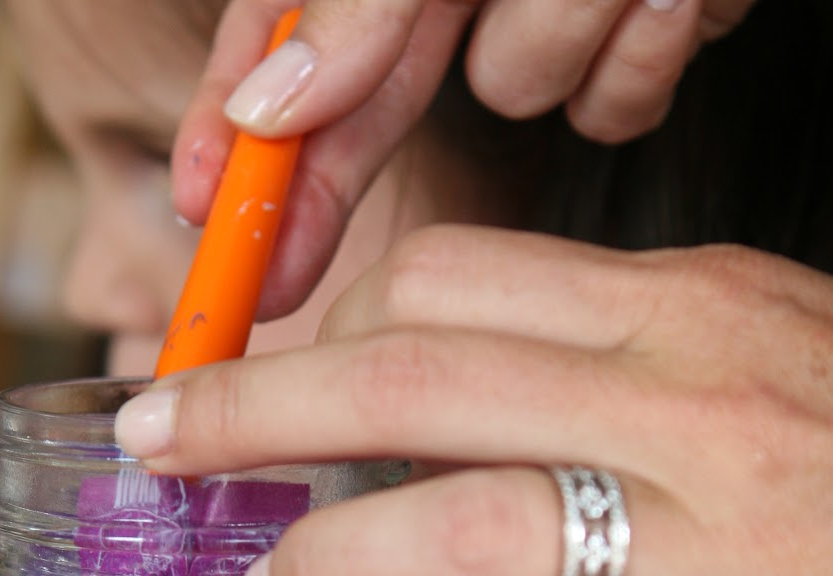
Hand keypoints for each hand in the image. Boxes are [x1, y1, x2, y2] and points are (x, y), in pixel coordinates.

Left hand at [115, 226, 832, 575]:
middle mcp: (689, 405)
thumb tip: (434, 364)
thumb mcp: (752, 358)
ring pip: (464, 522)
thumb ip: (605, 354)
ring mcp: (713, 539)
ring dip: (334, 557)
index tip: (249, 375)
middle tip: (159, 446)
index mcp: (685, 310)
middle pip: (416, 379)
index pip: (455, 280)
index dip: (322, 325)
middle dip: (253, 408)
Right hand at [173, 0, 755, 316]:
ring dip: (559, 32)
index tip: (201, 203)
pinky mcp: (634, 43)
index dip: (233, 126)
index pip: (281, 31)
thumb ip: (356, 7)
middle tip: (272, 284)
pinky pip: (609, 105)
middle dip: (327, 188)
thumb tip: (264, 111)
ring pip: (519, 90)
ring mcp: (548, 4)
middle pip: (366, 102)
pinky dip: (637, 53)